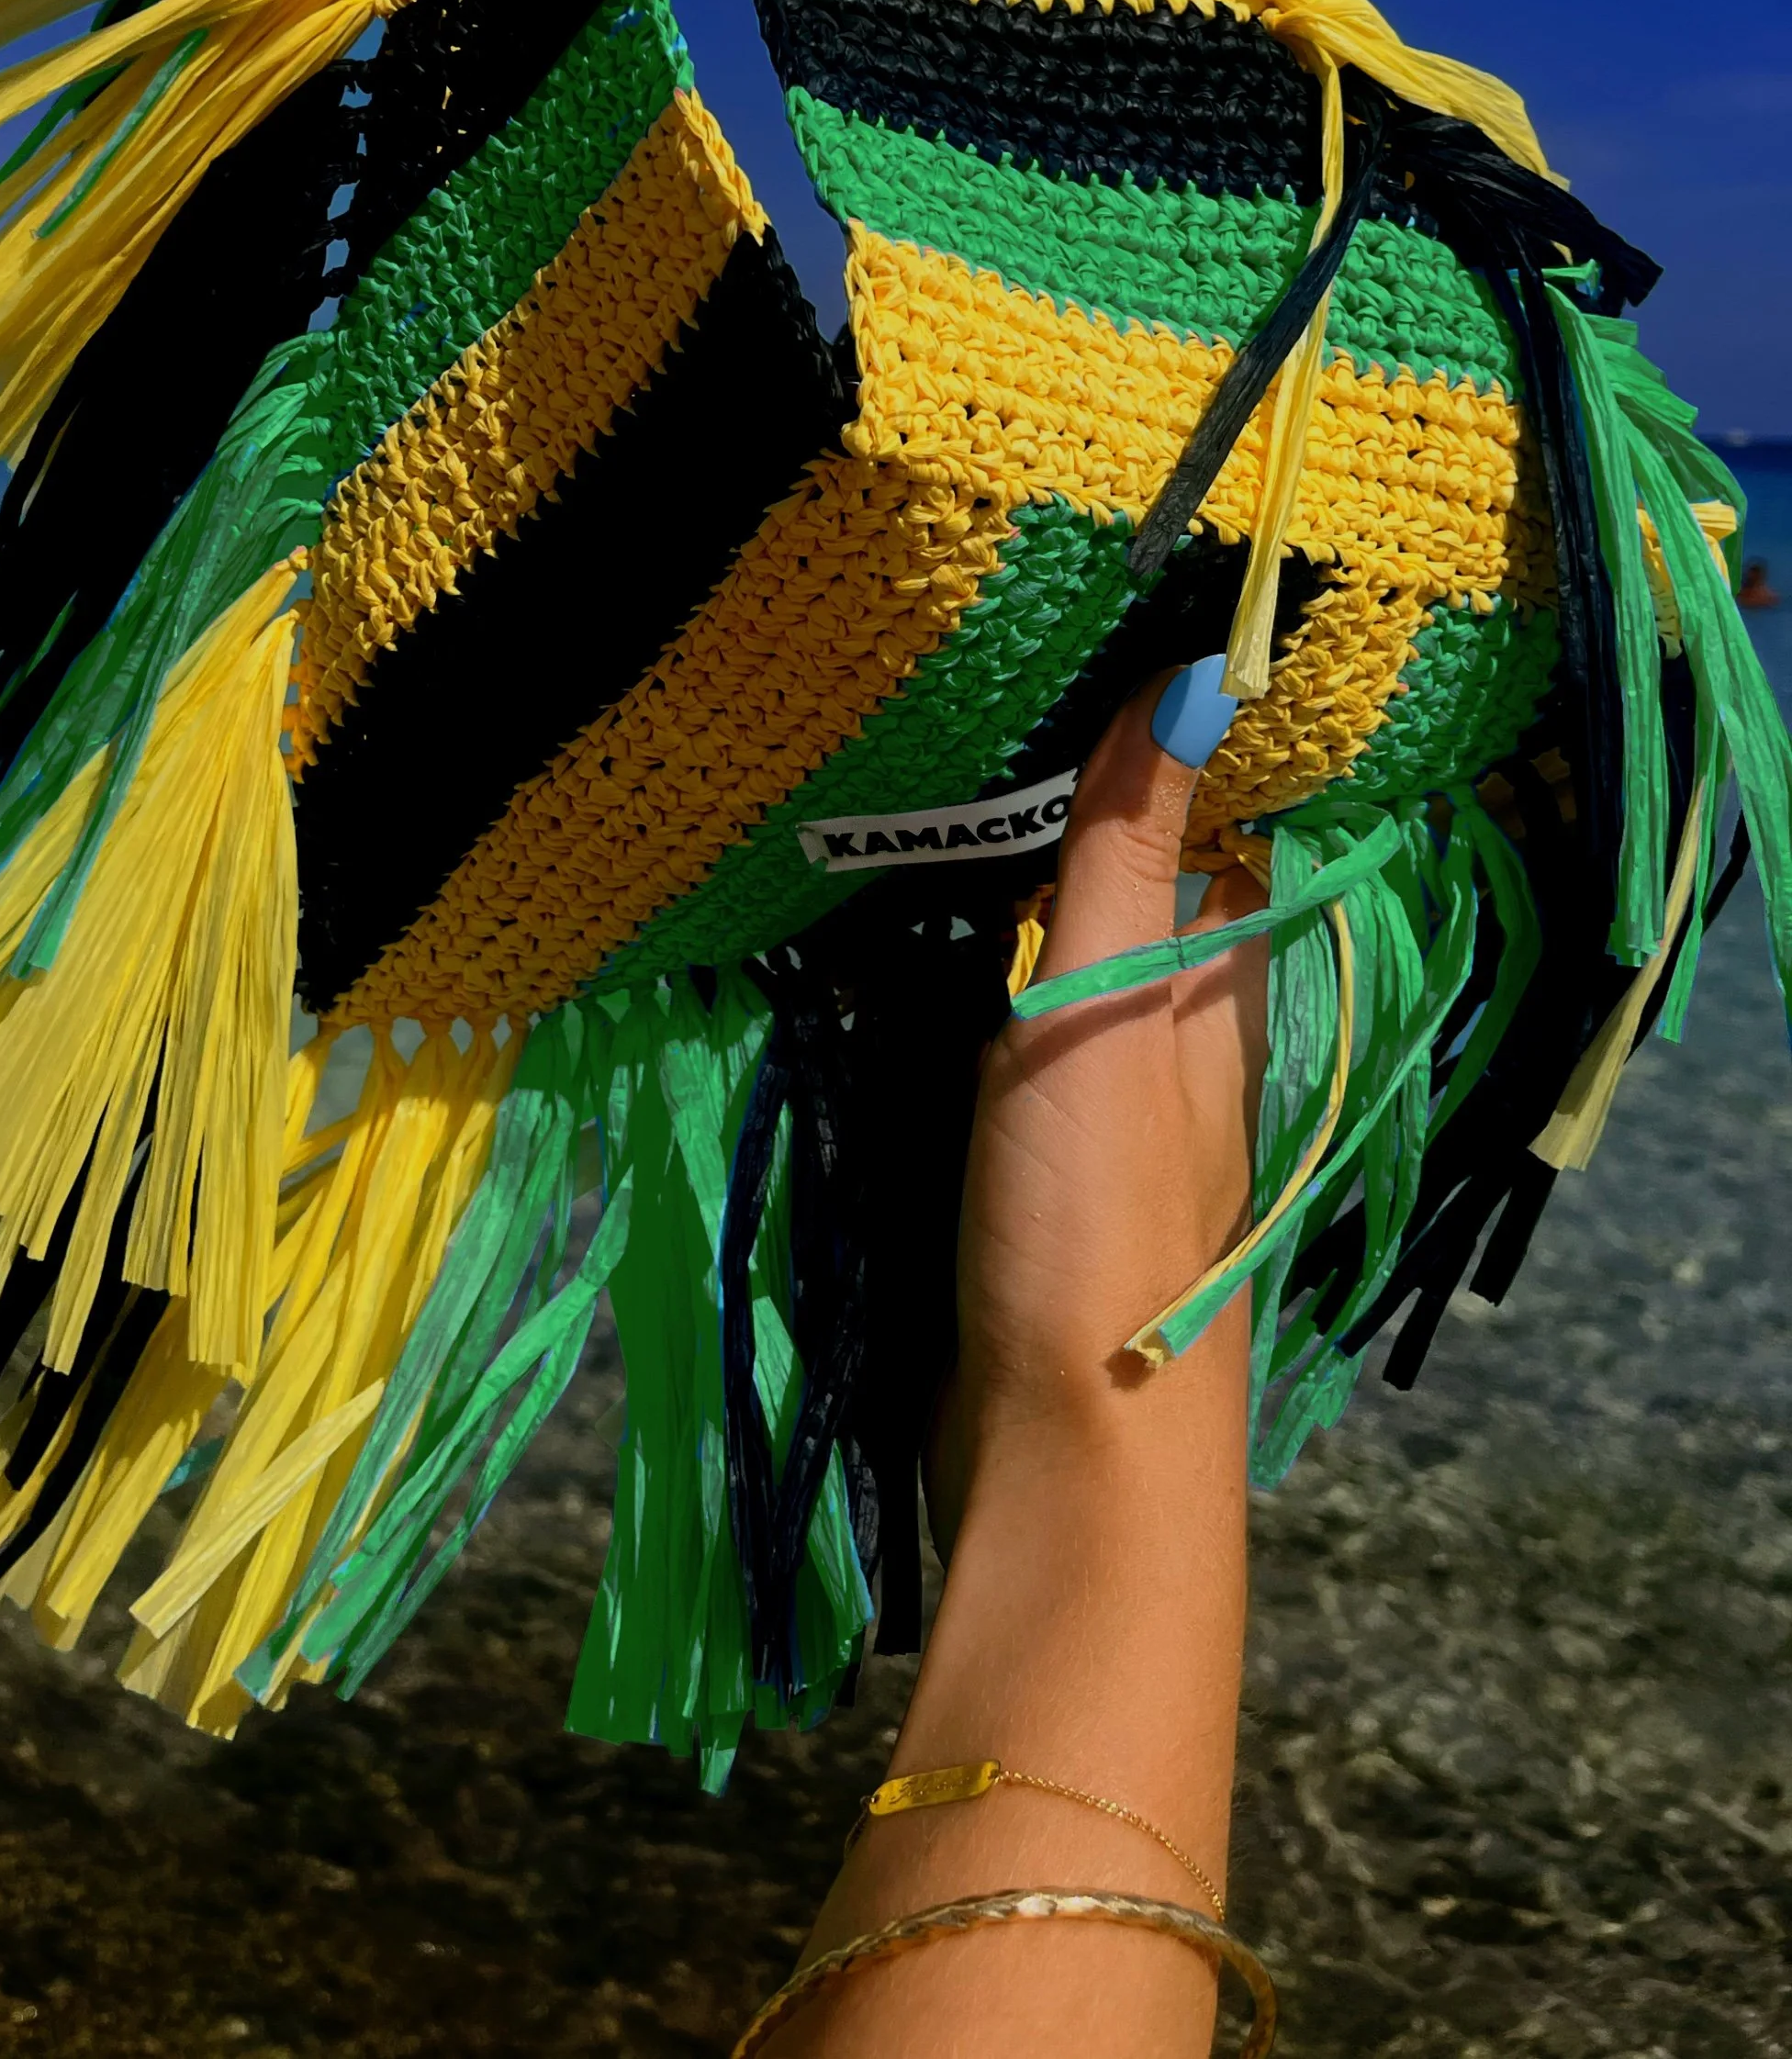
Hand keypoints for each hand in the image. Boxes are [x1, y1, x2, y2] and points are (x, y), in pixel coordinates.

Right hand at [793, 662, 1267, 2058]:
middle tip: (937, 720)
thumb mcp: (1111, 1002)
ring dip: (998, 910)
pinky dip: (961, 997)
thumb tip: (1202, 668)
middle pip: (1131, 902)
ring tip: (893, 817)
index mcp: (1220, 993)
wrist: (1067, 1453)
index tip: (1065, 654)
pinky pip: (1003, 1049)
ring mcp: (1107, 1123)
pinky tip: (887, 971)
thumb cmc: (1101, 1213)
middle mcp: (1180, 1047)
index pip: (1208, 834)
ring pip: (1062, 977)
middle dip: (1059, 822)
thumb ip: (1134, 846)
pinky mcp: (1034, 1185)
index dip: (1156, 747)